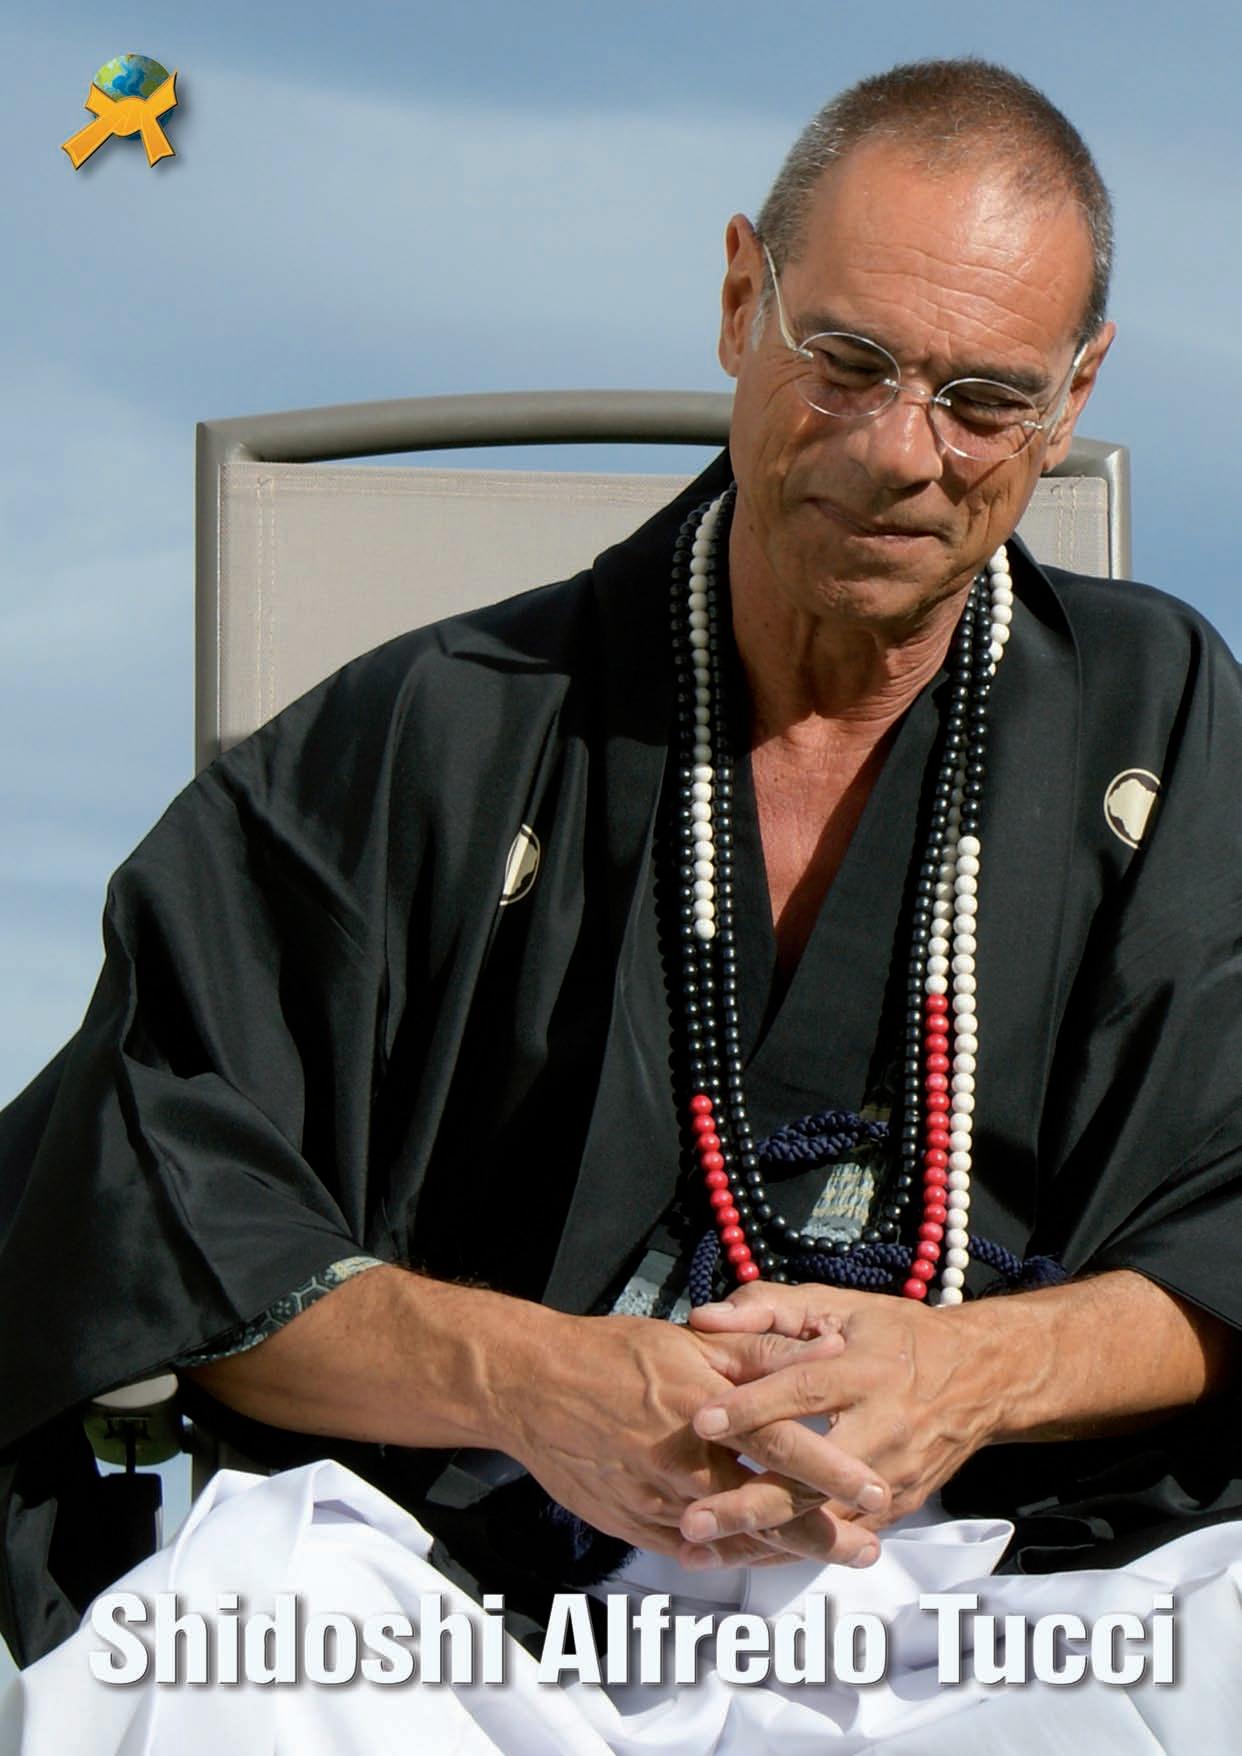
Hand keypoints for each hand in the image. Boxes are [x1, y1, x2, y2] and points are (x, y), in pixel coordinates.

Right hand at [501, 1311, 889, 1568]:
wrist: (530, 1386)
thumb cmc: (611, 1354)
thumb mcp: (689, 1341)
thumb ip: (757, 1350)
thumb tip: (821, 1348)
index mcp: (701, 1411)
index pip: (781, 1447)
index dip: (832, 1473)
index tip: (877, 1493)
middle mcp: (680, 1465)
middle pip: (766, 1509)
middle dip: (823, 1534)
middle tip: (867, 1547)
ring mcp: (654, 1503)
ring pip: (732, 1539)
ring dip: (783, 1550)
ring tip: (828, 1555)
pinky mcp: (630, 1524)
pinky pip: (690, 1552)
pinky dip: (728, 1555)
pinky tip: (756, 1555)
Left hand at [685, 1283, 999, 1542]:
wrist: (980, 1379)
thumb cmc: (897, 1336)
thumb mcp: (839, 1305)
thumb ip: (769, 1308)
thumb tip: (703, 1317)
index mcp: (865, 1370)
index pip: (804, 1389)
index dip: (753, 1406)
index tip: (701, 1421)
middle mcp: (883, 1428)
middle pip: (813, 1474)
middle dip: (751, 1501)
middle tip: (695, 1518)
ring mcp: (894, 1476)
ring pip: (823, 1517)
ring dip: (763, 1539)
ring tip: (703, 1551)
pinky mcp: (900, 1507)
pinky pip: (841, 1536)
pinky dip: (792, 1550)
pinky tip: (745, 1558)